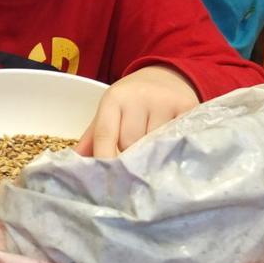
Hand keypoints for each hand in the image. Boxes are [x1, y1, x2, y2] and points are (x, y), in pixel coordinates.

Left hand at [75, 65, 197, 158]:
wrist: (165, 77)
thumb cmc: (130, 103)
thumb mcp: (109, 113)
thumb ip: (93, 139)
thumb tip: (75, 165)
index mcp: (113, 99)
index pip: (105, 135)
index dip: (104, 160)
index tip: (106, 184)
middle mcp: (138, 97)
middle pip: (131, 144)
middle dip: (130, 159)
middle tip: (133, 169)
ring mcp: (164, 101)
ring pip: (155, 145)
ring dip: (153, 157)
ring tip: (154, 160)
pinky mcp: (188, 106)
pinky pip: (178, 138)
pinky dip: (174, 149)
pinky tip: (172, 152)